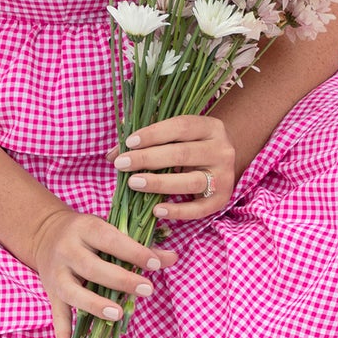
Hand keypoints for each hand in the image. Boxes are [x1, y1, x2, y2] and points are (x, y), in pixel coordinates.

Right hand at [28, 208, 176, 337]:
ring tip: (117, 315)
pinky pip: (56, 316)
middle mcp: (67, 250)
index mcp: (85, 229)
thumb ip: (140, 247)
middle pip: (92, 268)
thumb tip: (172, 258)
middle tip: (147, 289)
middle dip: (120, 280)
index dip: (134, 252)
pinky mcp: (51, 293)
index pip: (111, 240)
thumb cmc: (88, 234)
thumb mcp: (110, 230)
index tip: (156, 264)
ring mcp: (56, 274)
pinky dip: (60, 335)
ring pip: (73, 292)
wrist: (45, 233)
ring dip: (94, 305)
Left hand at [114, 114, 236, 223]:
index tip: (129, 142)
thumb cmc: (190, 145)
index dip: (154, 134)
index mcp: (211, 127)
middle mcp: (222, 150)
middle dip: (148, 159)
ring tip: (133, 183)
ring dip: (159, 183)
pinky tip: (156, 210)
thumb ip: (146, 139)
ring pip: (190, 181)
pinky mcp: (221, 200)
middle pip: (183, 154)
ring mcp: (224, 176)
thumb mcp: (174, 136)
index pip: (181, 127)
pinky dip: (177, 211)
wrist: (220, 163)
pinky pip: (198, 209)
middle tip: (122, 164)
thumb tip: (113, 154)